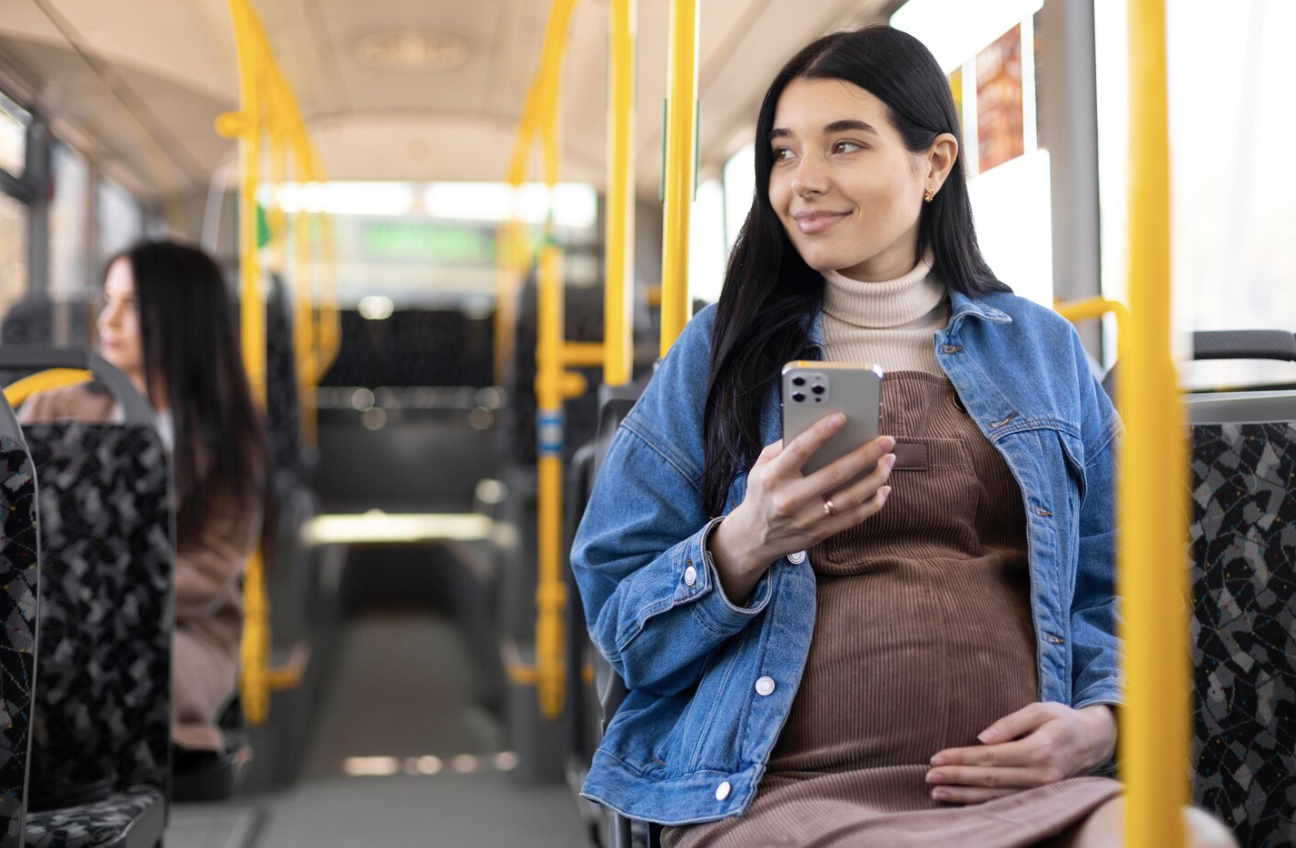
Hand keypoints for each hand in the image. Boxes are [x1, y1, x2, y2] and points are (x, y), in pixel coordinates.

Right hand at [708, 414, 894, 600]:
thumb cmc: (762, 494)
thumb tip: (815, 427)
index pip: (800, 450)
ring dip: (875, 477)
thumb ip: (782, 447)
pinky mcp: (821, 532)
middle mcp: (791, 499)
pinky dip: (873, 503)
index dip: (821, 432)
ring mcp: (808, 518)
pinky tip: (884, 487)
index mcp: (774, 477)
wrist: (755, 538)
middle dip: (865, 455)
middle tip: (886, 440)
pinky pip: (854, 517)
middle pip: (835, 474)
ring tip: (889, 460)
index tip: (842, 417)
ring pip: (851, 497)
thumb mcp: (760, 467)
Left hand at [925, 703, 1116, 804]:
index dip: (961, 758)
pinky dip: (982, 804)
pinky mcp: (1041, 798)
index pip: (991, 756)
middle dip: (956, 778)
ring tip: (938, 793)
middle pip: (990, 779)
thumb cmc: (1063, 720)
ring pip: (996, 796)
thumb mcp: (1039, 710)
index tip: (936, 758)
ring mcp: (1043, 791)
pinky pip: (1007, 803)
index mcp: (1039, 749)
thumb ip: (1010, 723)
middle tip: (929, 777)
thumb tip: (982, 738)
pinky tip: (962, 803)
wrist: (1095, 741)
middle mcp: (1041, 775)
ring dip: (964, 796)